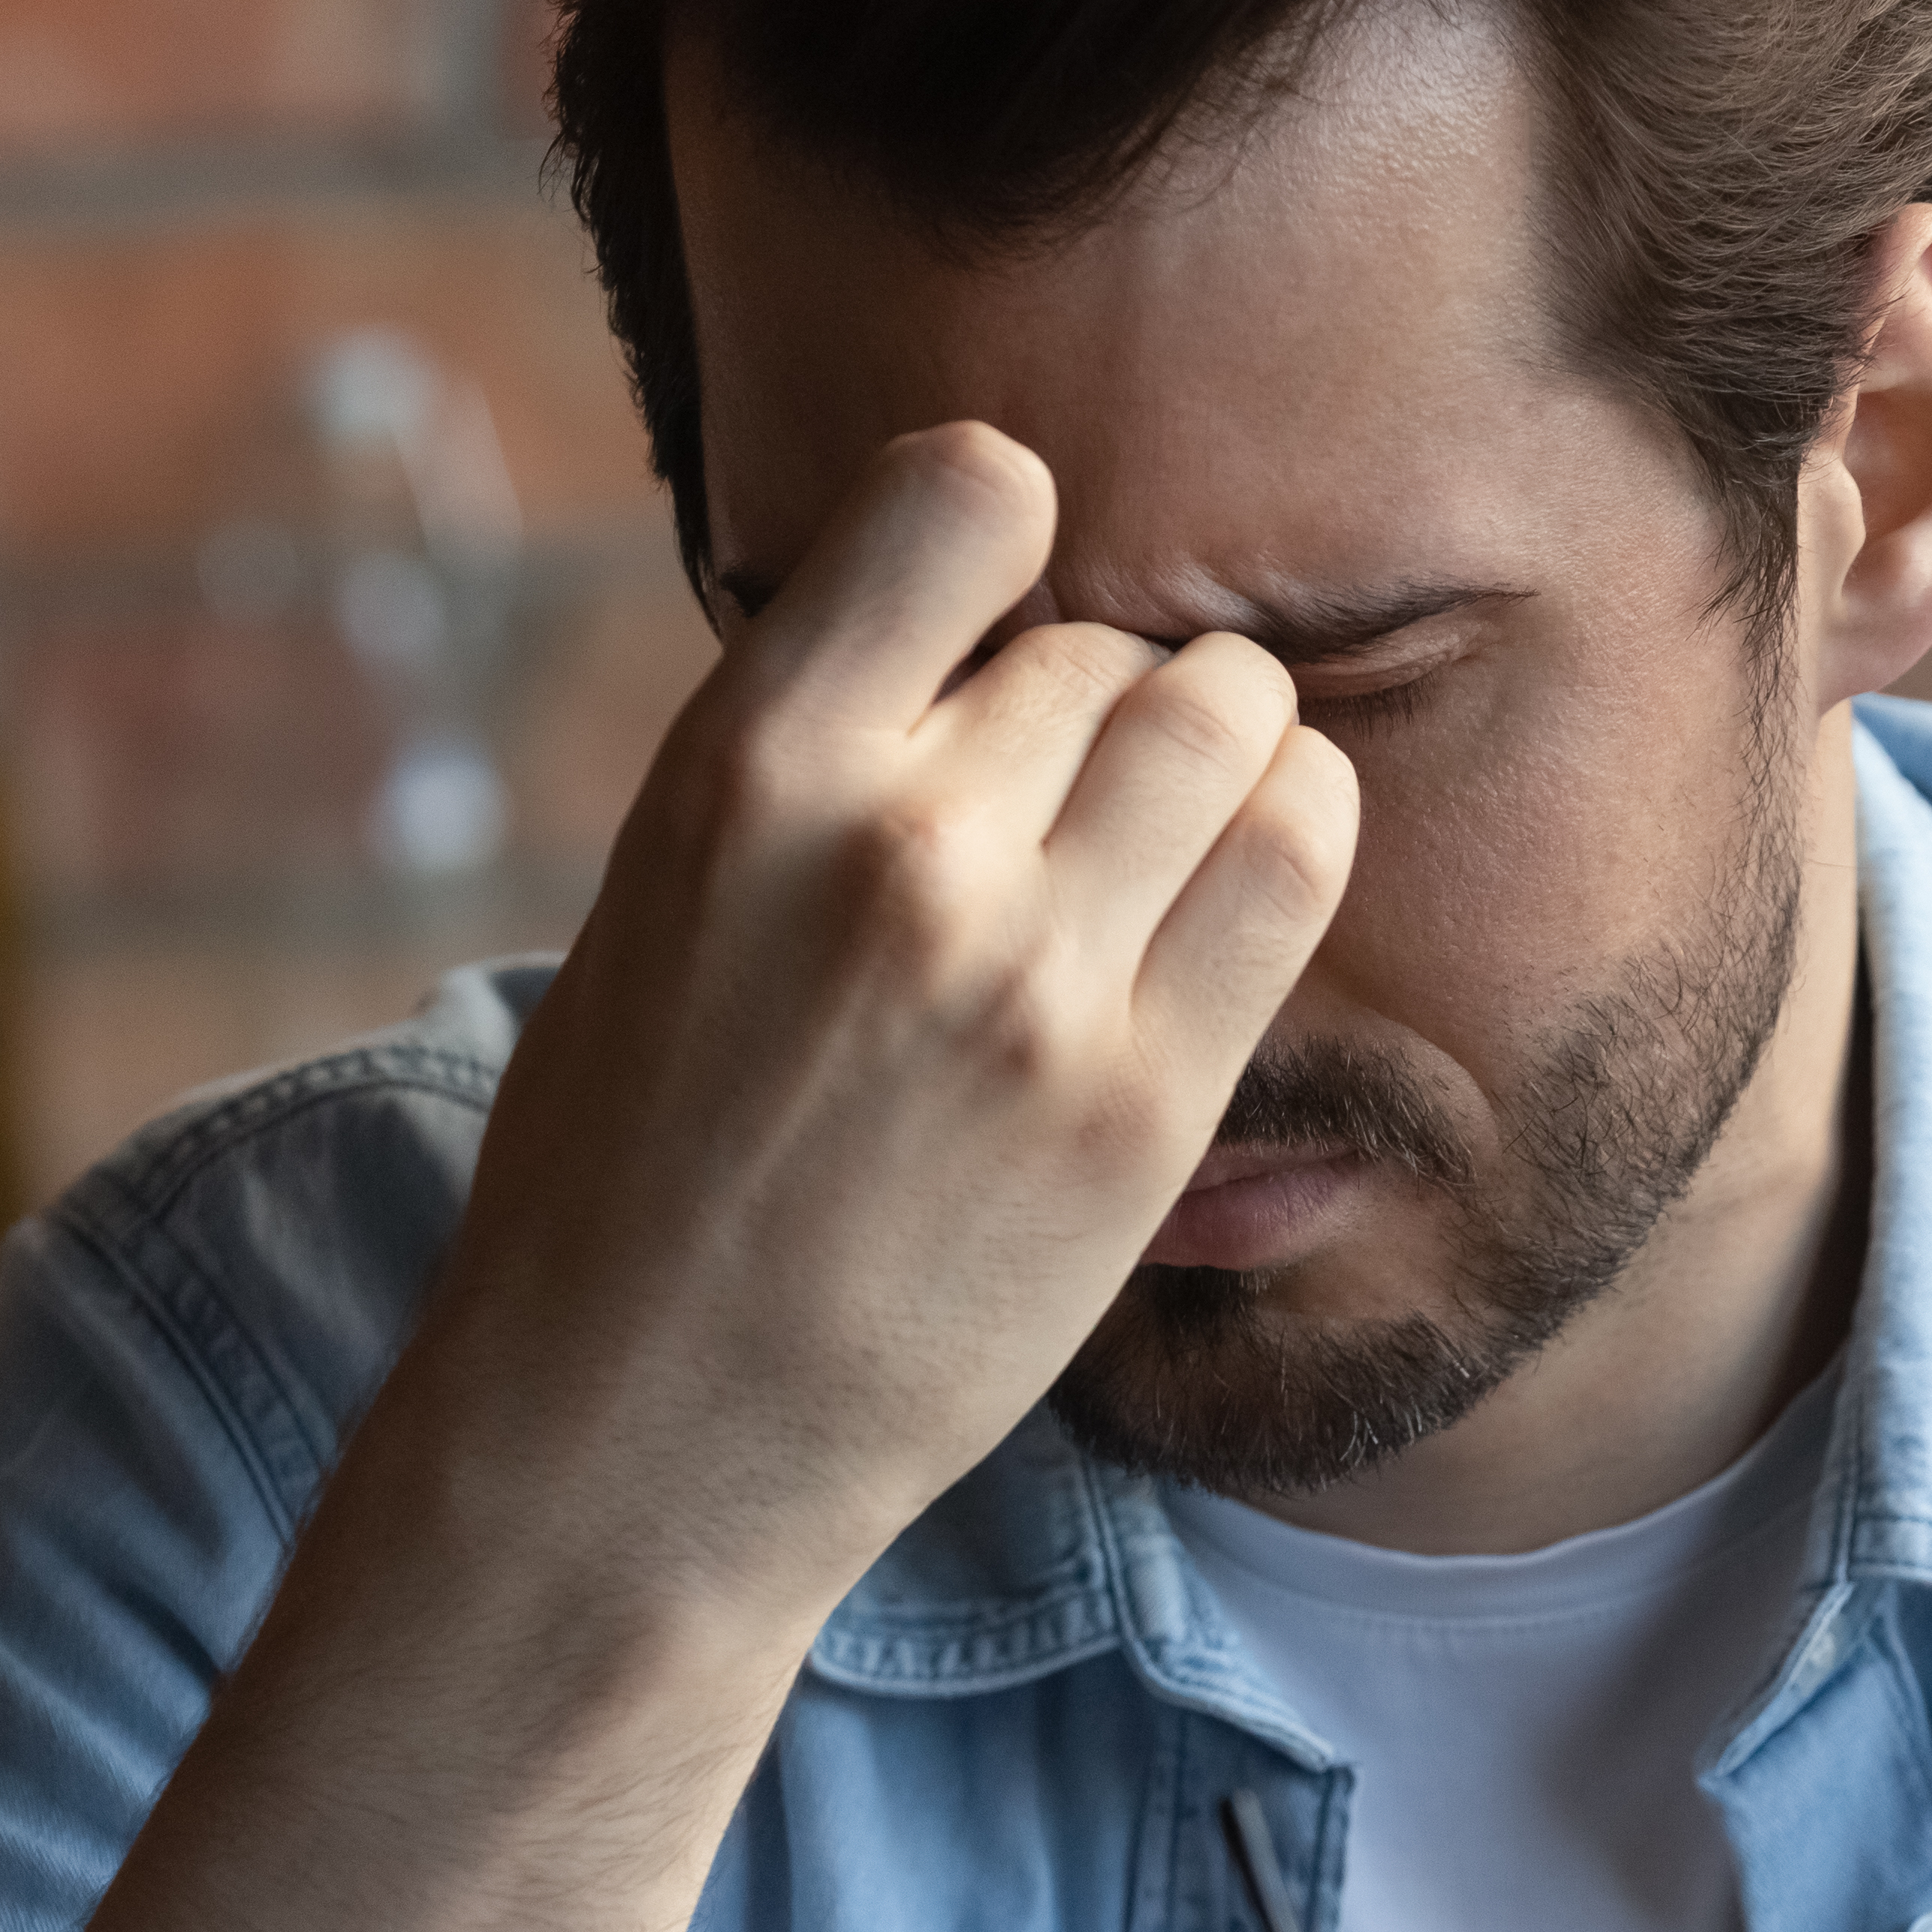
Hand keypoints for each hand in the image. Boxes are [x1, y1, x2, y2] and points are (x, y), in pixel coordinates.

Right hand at [399, 420, 1353, 1651]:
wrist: (639, 1437)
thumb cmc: (636, 1163)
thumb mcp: (666, 892)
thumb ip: (823, 750)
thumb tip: (997, 631)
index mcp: (751, 769)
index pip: (969, 494)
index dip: (1002, 544)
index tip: (984, 636)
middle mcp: (902, 848)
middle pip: (1112, 645)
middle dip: (1099, 709)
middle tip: (1051, 823)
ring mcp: (1037, 980)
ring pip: (1234, 720)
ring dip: (1220, 755)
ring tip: (1156, 845)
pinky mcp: (1145, 1102)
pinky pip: (1295, 863)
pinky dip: (1284, 839)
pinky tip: (1222, 895)